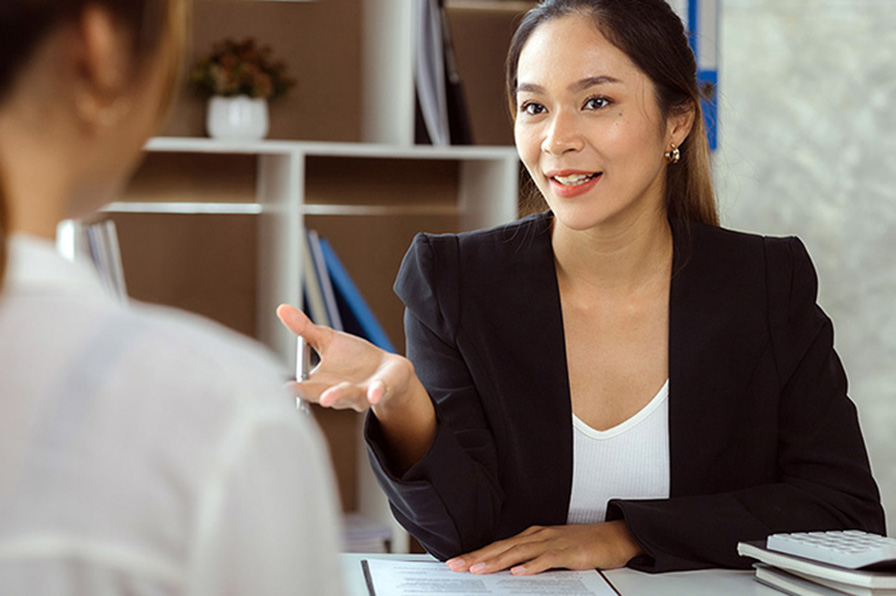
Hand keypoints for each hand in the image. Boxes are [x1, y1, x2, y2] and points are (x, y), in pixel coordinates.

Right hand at [276, 304, 410, 411]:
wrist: (386, 370)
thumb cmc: (354, 358)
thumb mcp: (328, 340)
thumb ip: (305, 329)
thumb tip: (282, 309)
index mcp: (322, 382)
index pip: (305, 387)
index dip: (294, 387)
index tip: (281, 386)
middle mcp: (339, 393)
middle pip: (322, 394)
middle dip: (311, 393)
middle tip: (295, 391)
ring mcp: (360, 393)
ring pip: (348, 395)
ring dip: (337, 396)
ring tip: (327, 398)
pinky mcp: (381, 390)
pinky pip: (378, 392)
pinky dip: (376, 392)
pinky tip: (373, 393)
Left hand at [445, 521, 643, 575]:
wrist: (613, 537)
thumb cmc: (583, 546)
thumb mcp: (552, 553)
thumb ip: (531, 561)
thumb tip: (509, 574)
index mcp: (533, 537)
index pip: (499, 546)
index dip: (477, 554)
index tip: (457, 562)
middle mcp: (538, 536)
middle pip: (502, 547)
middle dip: (477, 556)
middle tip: (456, 565)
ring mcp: (552, 543)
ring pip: (519, 552)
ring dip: (497, 561)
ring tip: (478, 569)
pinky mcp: (568, 552)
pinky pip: (546, 560)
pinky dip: (531, 566)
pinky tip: (518, 572)